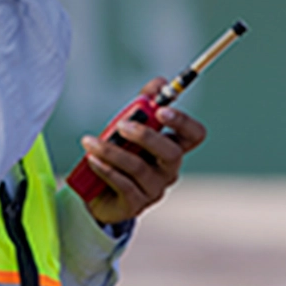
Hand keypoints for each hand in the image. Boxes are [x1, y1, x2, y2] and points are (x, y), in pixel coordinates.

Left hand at [80, 77, 208, 225]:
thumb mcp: (130, 125)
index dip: (183, 122)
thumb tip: (160, 81)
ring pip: (139, 168)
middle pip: (171, 153)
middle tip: (122, 126)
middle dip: (146, 136)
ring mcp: (154, 189)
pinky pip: (123, 184)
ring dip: (112, 151)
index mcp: (172, 147)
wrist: (99, 192)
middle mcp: (168, 169)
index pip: (194, 135)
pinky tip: (92, 159)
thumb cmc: (121, 154)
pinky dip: (106, 169)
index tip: (161, 110)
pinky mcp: (136, 204)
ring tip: (90, 142)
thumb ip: (144, 103)